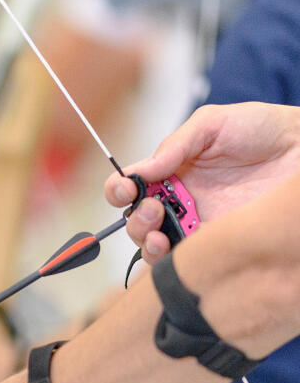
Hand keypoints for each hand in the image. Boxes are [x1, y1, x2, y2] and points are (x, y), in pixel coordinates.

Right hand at [104, 102, 299, 263]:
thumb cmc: (263, 128)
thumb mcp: (212, 124)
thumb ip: (174, 145)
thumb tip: (140, 170)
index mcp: (171, 172)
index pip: (131, 186)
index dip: (119, 190)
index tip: (124, 188)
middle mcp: (179, 201)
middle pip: (137, 220)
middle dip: (134, 218)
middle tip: (150, 208)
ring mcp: (198, 223)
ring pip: (154, 244)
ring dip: (146, 240)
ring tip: (158, 231)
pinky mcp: (220, 242)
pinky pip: (186, 259)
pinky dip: (170, 258)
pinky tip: (173, 246)